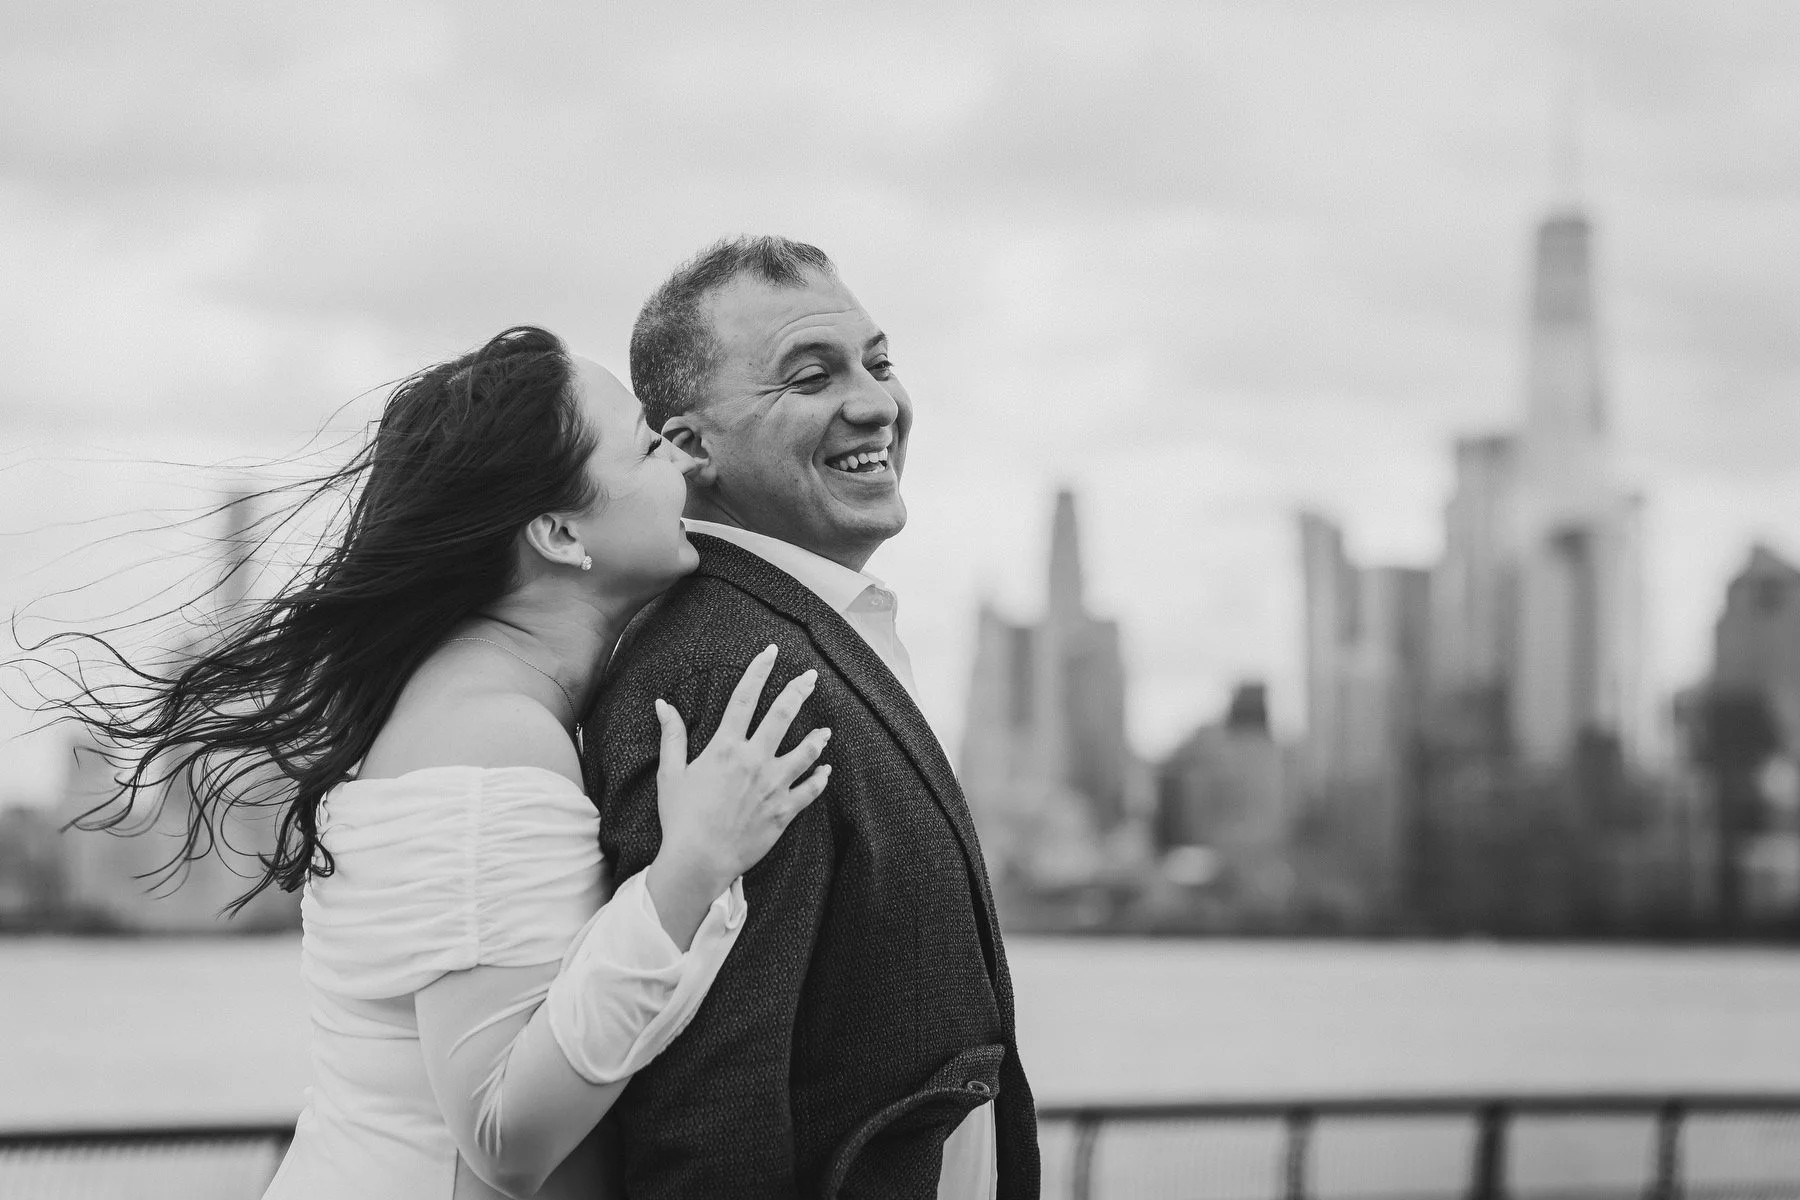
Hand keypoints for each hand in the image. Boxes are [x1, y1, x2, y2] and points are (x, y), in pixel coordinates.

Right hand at [643, 644, 831, 947]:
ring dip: (817, 738)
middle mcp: (754, 760)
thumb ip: (672, 736)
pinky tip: (826, 770)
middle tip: (811, 676)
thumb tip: (663, 705)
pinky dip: (820, 779)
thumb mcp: (670, 774)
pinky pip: (809, 790)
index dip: (758, 671)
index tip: (771, 652)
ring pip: (805, 752)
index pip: (744, 698)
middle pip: (782, 716)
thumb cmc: (680, 818)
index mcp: (725, 747)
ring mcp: (773, 785)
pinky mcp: (784, 810)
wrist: (699, 860)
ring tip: (825, 729)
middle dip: (798, 691)